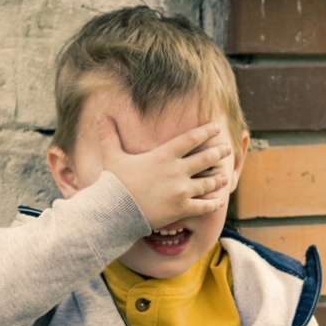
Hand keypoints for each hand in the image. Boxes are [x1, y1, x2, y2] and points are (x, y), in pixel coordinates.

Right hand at [97, 114, 230, 229]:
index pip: (191, 139)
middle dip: (219, 153)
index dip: (206, 132)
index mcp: (163, 156)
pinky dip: (213, 203)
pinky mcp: (181, 209)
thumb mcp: (112, 156)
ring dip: (218, 179)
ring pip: (208, 183)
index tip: (216, 128)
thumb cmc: (113, 183)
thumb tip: (99, 115)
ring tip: (225, 176)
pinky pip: (204, 206)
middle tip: (226, 149)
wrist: (114, 211)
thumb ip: (109, 135)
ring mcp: (181, 191)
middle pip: (205, 158)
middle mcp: (176, 171)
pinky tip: (219, 201)